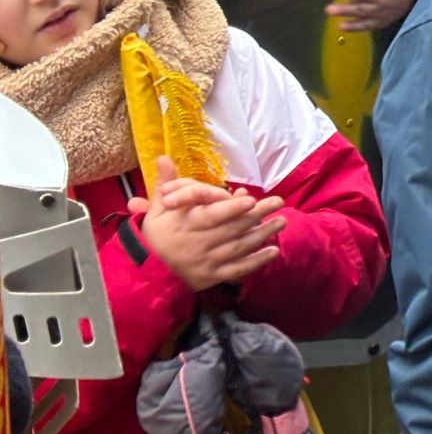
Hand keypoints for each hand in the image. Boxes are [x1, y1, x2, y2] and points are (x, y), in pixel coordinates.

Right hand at [127, 156, 284, 290]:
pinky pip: (237, 270)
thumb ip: (166, 183)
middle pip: (232, 228)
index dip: (231, 208)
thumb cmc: (155, 235)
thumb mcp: (157, 209)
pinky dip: (256, 262)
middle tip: (279, 201)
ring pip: (238, 247)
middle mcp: (198, 244)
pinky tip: (274, 251)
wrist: (146, 272)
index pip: (211, 216)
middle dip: (257, 215)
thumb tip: (163, 157)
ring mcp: (206, 262)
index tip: (250, 199)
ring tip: (282, 221)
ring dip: (262, 235)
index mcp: (185, 225)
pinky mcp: (212, 276)